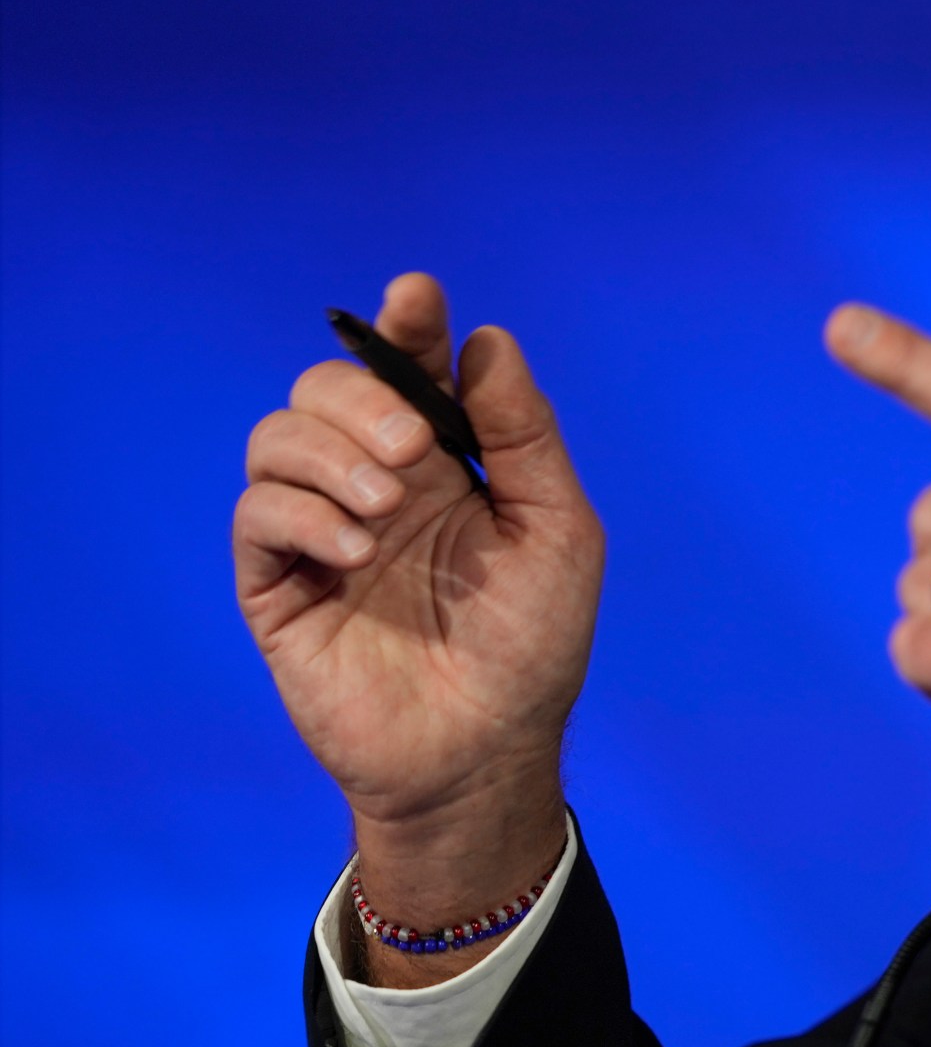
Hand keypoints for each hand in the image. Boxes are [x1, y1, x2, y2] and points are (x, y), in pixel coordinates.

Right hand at [236, 274, 600, 972]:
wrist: (486, 750)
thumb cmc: (534, 646)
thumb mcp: (558, 532)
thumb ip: (523, 436)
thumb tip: (487, 341)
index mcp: (448, 463)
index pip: (409, 369)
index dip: (406, 325)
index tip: (416, 296)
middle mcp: (378, 485)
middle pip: (326, 387)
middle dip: (362, 395)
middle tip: (411, 448)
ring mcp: (322, 531)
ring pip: (278, 437)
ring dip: (329, 453)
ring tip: (386, 507)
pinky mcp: (278, 585)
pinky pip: (257, 514)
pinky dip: (302, 513)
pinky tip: (355, 549)